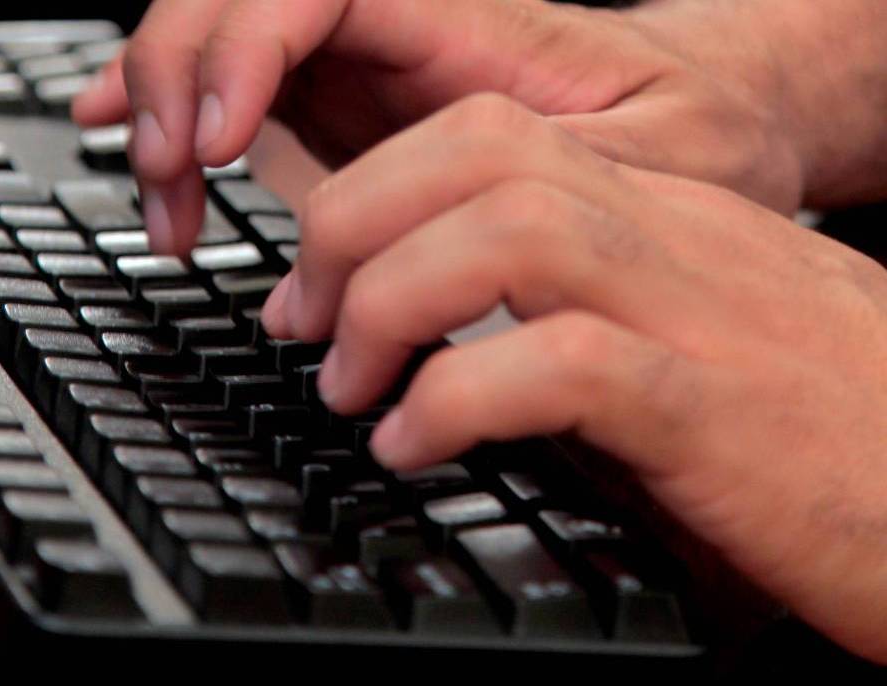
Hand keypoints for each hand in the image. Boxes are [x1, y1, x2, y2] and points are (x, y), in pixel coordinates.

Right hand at [71, 0, 805, 255]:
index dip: (246, 39)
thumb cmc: (695, 136)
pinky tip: (144, 152)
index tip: (222, 136)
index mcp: (470, 24)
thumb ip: (575, 176)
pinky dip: (178, 123)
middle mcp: (402, 36)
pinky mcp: (350, 122)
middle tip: (172, 180)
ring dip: (168, 117)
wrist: (702, 132)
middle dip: (179, 76)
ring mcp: (366, 76)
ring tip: (165, 209)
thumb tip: (470, 230)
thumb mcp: (672, 157)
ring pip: (223, 47)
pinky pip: (240, 97)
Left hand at [260, 93, 886, 663]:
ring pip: (504, 233)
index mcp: (659, 213)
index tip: (320, 281)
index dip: (374, 196)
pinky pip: (557, 364)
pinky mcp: (712, 406)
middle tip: (309, 324)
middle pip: (476, 158)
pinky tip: (414, 446)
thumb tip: (458, 335)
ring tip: (350, 385)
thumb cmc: (824, 419)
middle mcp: (672, 235)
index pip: (488, 137)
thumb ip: (590, 307)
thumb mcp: (693, 330)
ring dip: (389, 305)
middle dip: (355, 229)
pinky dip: (454, 400)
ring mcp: (695, 310)